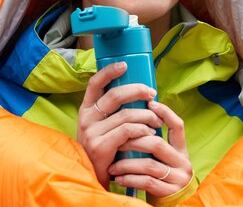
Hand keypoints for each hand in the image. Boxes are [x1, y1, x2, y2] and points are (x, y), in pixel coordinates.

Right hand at [77, 62, 160, 188]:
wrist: (92, 177)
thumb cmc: (103, 148)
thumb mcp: (101, 126)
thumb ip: (112, 112)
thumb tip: (139, 93)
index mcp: (86, 109)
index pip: (95, 83)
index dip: (109, 71)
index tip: (125, 65)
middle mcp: (86, 118)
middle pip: (115, 95)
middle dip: (138, 91)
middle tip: (152, 94)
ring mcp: (92, 132)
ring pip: (126, 114)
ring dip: (147, 115)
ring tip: (156, 120)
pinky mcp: (100, 146)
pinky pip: (128, 130)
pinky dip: (142, 129)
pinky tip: (150, 132)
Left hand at [107, 100, 192, 197]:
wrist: (172, 203)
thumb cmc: (160, 176)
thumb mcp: (162, 158)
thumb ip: (153, 142)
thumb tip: (133, 118)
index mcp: (181, 150)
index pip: (178, 126)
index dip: (165, 113)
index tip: (149, 103)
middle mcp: (183, 162)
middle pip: (157, 144)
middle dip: (133, 141)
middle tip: (116, 141)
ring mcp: (178, 178)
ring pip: (149, 164)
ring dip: (127, 164)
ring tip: (112, 165)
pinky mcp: (169, 192)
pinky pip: (146, 182)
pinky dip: (129, 179)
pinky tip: (118, 178)